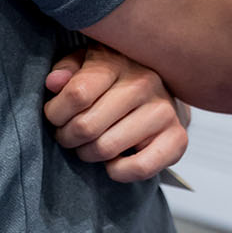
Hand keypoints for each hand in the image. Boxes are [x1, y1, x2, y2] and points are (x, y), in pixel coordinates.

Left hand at [43, 41, 189, 183]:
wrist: (162, 87)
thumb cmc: (113, 77)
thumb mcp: (85, 62)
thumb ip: (66, 70)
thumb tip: (53, 83)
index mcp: (117, 61)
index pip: (77, 94)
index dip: (56, 113)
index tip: (55, 116)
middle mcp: (143, 82)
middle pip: (87, 125)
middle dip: (67, 137)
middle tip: (68, 135)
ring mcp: (163, 110)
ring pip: (106, 148)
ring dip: (88, 154)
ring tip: (87, 145)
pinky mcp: (178, 137)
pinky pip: (140, 167)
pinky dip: (118, 171)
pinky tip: (112, 160)